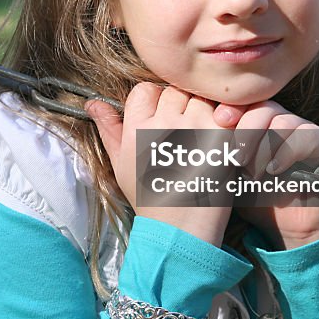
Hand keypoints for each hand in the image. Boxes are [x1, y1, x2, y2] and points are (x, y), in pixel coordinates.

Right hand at [86, 83, 233, 245]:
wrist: (180, 229)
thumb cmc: (149, 197)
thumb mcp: (120, 164)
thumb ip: (109, 129)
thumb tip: (92, 102)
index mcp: (137, 127)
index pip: (146, 89)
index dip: (154, 101)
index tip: (160, 120)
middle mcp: (165, 123)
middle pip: (175, 91)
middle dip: (180, 105)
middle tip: (184, 131)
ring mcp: (196, 128)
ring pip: (201, 99)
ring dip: (204, 111)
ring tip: (202, 138)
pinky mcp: (223, 138)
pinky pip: (226, 112)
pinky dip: (226, 121)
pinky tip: (221, 140)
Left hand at [227, 101, 318, 249]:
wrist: (282, 227)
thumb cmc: (250, 195)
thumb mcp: (228, 170)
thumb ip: (216, 146)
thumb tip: (190, 122)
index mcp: (258, 120)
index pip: (247, 100)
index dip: (232, 106)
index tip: (219, 120)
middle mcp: (282, 120)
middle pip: (263, 105)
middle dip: (246, 128)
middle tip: (234, 155)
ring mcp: (305, 130)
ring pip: (283, 120)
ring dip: (264, 146)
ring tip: (251, 172)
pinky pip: (307, 135)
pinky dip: (287, 151)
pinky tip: (273, 170)